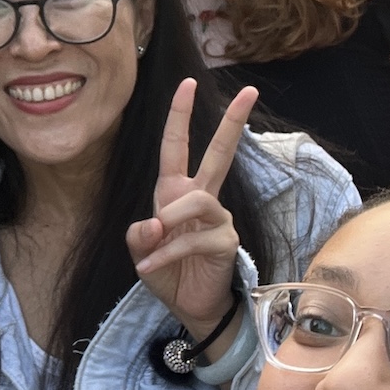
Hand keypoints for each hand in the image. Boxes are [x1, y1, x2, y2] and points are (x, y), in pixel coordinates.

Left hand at [127, 79, 255, 336]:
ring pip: (197, 200)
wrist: (189, 306)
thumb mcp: (141, 251)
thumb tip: (154, 223)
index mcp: (176, 191)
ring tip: (154, 241)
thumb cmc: (166, 271)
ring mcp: (218, 218)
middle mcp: (201, 197)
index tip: (188, 83)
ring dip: (170, 219)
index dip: (180, 115)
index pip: (177, 146)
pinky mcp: (226, 241)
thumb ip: (140, 235)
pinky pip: (192, 238)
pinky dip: (167, 252)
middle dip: (233, 122)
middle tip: (249, 90)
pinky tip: (152, 266)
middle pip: (221, 153)